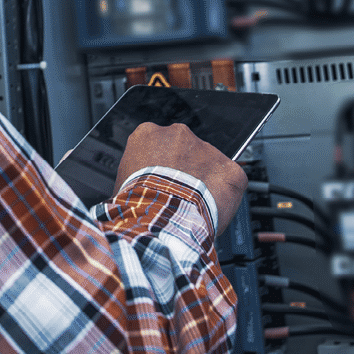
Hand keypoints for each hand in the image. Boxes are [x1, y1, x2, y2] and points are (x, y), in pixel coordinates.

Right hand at [116, 122, 247, 231]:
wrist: (160, 219)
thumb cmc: (137, 204)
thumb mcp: (122, 184)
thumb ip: (136, 174)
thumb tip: (137, 189)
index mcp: (148, 134)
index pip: (156, 144)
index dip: (160, 165)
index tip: (160, 180)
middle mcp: (178, 134)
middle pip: (186, 150)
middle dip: (184, 170)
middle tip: (178, 195)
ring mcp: (207, 149)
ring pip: (210, 164)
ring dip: (204, 183)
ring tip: (194, 207)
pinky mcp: (230, 169)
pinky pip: (232, 181)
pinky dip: (226, 196)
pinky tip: (213, 211)